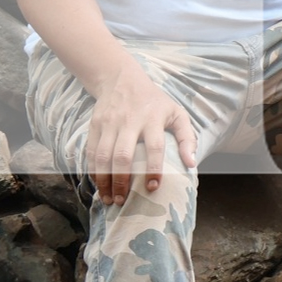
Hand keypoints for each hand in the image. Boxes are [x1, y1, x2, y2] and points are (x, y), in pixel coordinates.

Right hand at [86, 61, 198, 205]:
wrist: (122, 80)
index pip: (154, 146)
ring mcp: (110, 123)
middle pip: (123, 155)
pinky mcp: (94, 125)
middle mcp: (130, 120)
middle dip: (121, 181)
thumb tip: (191, 164)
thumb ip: (187, 138)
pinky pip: (91, 152)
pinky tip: (98, 184)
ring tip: (108, 199)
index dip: (153, 168)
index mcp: (153, 118)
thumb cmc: (154, 102)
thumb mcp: (177, 113)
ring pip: (103, 156)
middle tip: (122, 201)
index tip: (152, 187)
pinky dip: (92, 171)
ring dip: (104, 180)